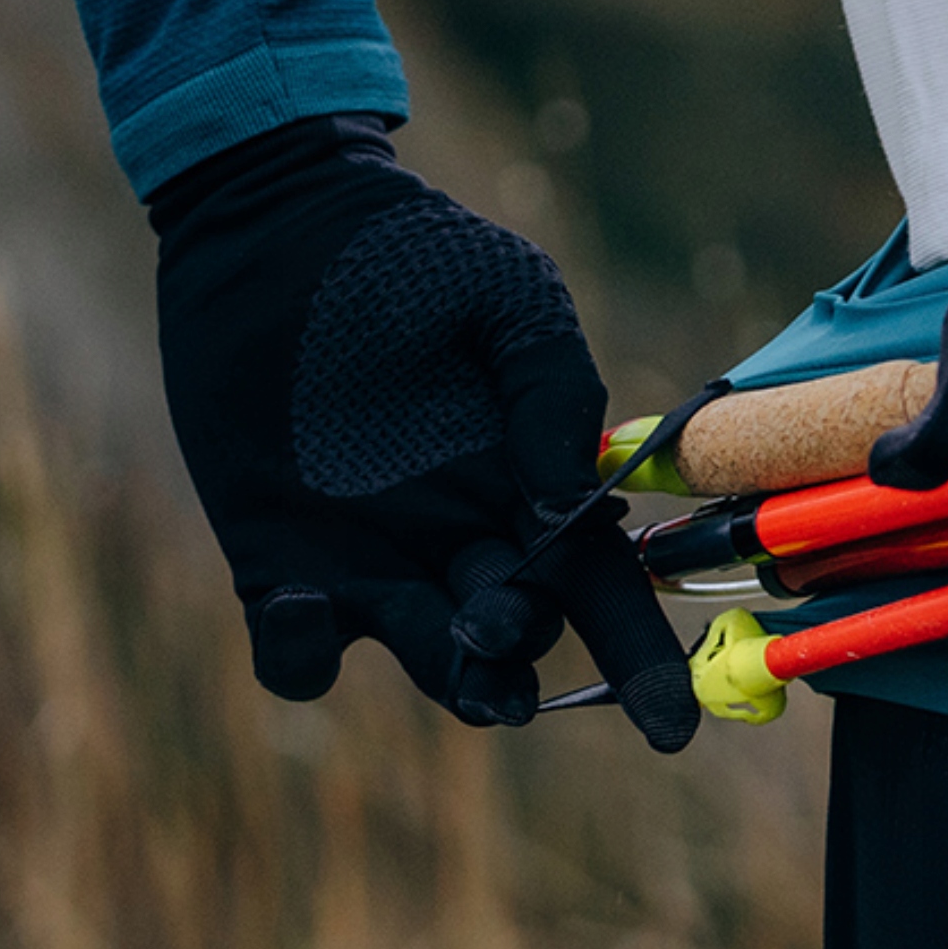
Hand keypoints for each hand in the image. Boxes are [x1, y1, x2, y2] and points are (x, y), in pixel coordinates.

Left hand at [150, 115, 696, 750]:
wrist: (278, 220)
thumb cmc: (411, 253)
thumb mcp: (513, 302)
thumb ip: (556, 395)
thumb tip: (569, 508)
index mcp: (530, 490)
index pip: (601, 594)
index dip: (641, 666)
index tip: (671, 728)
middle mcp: (461, 539)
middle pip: (517, 637)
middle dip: (520, 651)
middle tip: (498, 622)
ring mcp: (370, 558)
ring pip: (427, 660)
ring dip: (450, 678)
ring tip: (459, 657)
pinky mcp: (276, 560)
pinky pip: (297, 652)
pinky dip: (302, 658)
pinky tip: (306, 609)